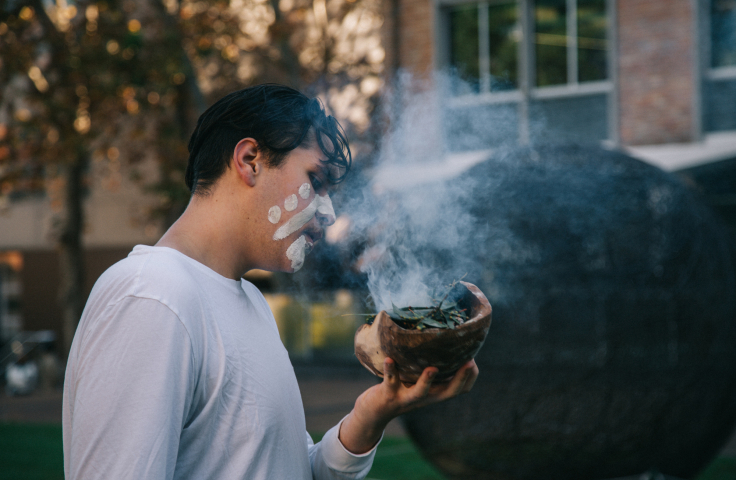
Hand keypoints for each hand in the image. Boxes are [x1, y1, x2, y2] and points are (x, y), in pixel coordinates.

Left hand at [338, 358, 478, 453]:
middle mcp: (423, 398)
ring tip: (432, 369)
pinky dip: (390, 370)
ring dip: (426, 381)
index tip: (473, 361)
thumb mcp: (419, 381)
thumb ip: (431, 368)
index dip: (470, 377)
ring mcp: (405, 397)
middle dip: (460, 379)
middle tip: (470, 363)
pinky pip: (390, 381)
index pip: (459, 389)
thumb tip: (444, 342)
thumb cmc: (401, 389)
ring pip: (419, 393)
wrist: (375, 412)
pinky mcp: (388, 394)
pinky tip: (389, 359)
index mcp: (433, 393)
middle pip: (447, 393)